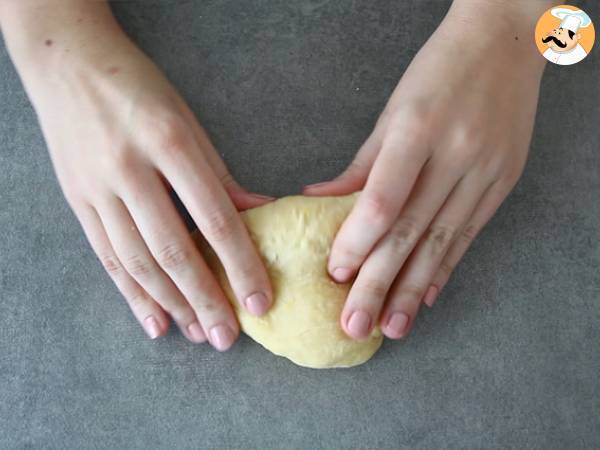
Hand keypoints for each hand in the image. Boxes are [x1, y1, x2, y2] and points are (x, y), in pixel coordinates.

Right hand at [6, 3, 272, 349]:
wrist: (67, 62)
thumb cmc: (140, 88)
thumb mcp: (188, 121)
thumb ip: (221, 176)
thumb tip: (259, 214)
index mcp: (168, 142)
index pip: (214, 217)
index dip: (240, 264)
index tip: (261, 300)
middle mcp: (129, 169)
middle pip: (173, 250)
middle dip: (205, 299)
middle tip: (230, 336)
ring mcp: (96, 189)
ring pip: (137, 262)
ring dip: (172, 305)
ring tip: (200, 334)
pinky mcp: (77, 201)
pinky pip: (107, 258)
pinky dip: (131, 295)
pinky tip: (154, 322)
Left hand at [304, 1, 547, 338]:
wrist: (505, 43)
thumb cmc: (437, 72)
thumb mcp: (392, 110)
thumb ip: (361, 164)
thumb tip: (319, 198)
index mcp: (418, 128)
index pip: (383, 200)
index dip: (356, 242)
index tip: (334, 274)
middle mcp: (456, 154)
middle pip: (410, 231)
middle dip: (378, 284)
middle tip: (354, 326)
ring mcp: (485, 171)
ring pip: (443, 242)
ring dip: (413, 290)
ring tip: (391, 328)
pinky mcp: (502, 182)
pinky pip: (469, 234)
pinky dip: (446, 267)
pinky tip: (427, 296)